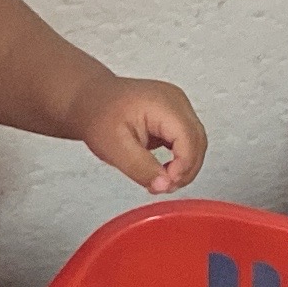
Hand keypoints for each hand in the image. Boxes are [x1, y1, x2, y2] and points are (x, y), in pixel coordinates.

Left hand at [78, 77, 205, 194]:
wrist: (89, 100)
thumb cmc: (97, 115)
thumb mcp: (115, 148)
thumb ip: (142, 169)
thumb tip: (165, 185)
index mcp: (164, 105)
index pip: (189, 141)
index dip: (183, 167)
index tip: (166, 184)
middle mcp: (176, 101)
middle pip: (198, 142)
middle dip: (185, 170)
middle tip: (163, 186)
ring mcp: (178, 106)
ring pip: (197, 143)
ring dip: (184, 166)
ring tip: (162, 180)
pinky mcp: (174, 115)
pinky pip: (187, 141)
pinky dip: (180, 159)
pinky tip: (164, 169)